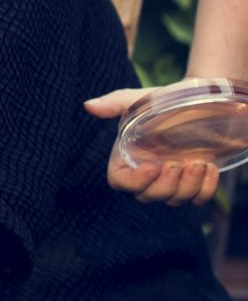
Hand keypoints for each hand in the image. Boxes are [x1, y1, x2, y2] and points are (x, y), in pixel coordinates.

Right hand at [85, 87, 223, 204]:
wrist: (201, 100)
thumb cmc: (166, 100)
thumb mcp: (139, 100)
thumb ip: (114, 104)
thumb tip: (88, 105)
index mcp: (128, 155)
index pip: (120, 181)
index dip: (134, 181)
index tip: (152, 166)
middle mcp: (148, 171)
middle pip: (146, 196)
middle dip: (165, 185)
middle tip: (177, 163)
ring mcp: (172, 179)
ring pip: (173, 200)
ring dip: (188, 186)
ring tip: (199, 162)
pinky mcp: (196, 182)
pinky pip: (199, 199)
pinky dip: (206, 189)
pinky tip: (210, 167)